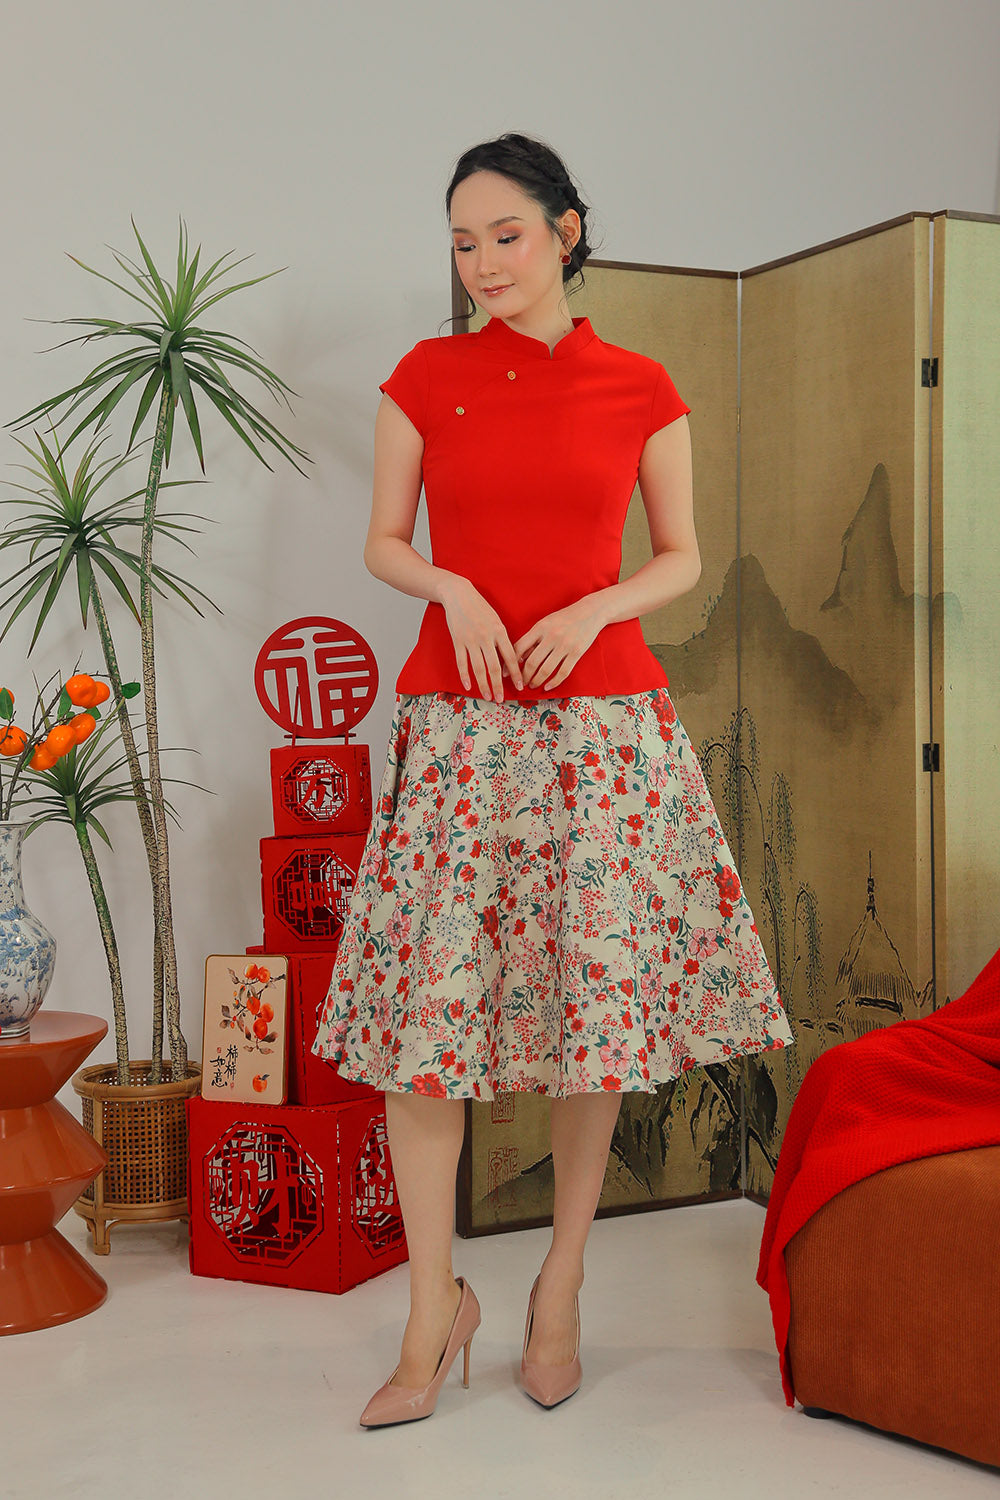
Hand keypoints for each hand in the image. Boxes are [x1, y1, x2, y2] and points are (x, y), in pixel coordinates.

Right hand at [440, 576, 523, 700]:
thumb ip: (502, 639)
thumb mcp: (496, 620)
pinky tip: (468, 686)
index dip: (516, 674)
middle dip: (498, 685)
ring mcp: (471, 640)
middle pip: (494, 667)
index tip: (519, 687)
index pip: (510, 657)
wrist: (459, 594)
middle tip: (501, 699)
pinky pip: (462, 662)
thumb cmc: (480, 607)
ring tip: (488, 696)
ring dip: (483, 685)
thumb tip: (509, 660)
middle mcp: (486, 637)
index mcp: (499, 631)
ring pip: (478, 668)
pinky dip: (465, 676)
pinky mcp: (458, 641)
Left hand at [514, 595, 606, 690]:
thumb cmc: (565, 618)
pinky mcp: (577, 652)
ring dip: (537, 681)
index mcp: (540, 627)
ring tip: (533, 685)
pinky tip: (548, 686)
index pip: (519, 647)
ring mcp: (565, 645)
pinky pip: (563, 672)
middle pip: (531, 662)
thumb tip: (520, 658)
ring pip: (546, 669)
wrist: (590, 612)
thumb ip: (533, 638)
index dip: (511, 663)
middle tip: (521, 682)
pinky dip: (554, 682)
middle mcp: (551, 636)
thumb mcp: (545, 623)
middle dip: (524, 676)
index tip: (507, 673)